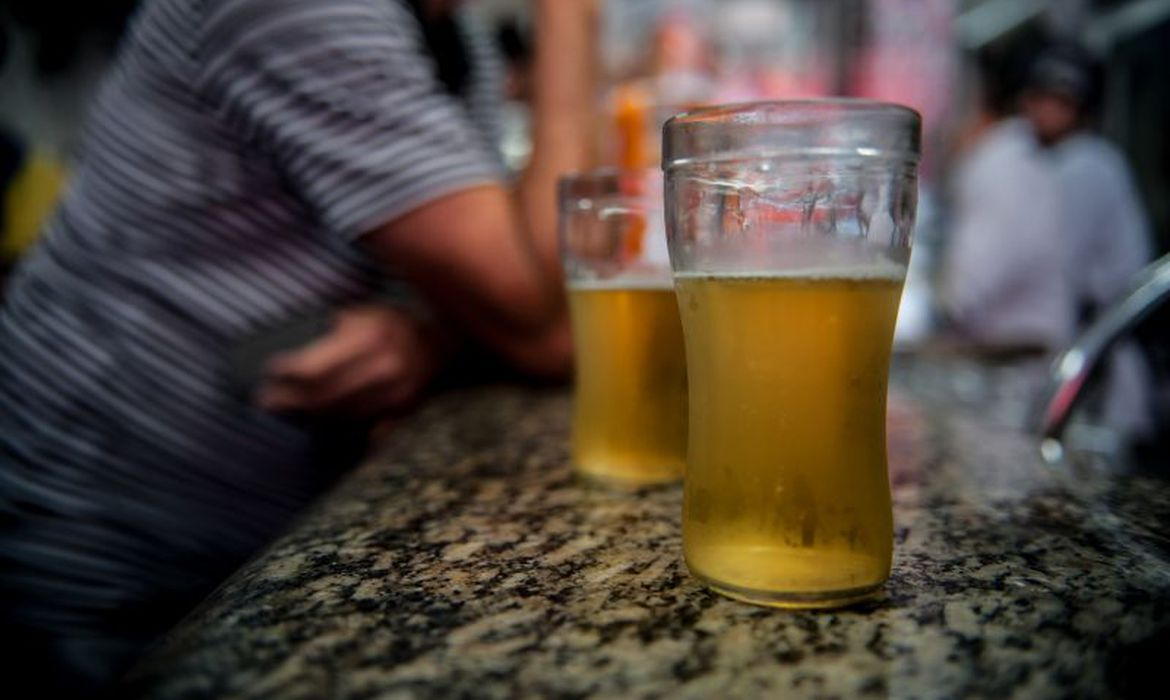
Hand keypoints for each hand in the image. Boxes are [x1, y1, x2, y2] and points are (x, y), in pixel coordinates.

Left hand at [257, 305, 446, 417]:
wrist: (441, 341)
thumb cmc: (391, 322)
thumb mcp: (361, 314)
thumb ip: (332, 335)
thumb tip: (291, 361)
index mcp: (371, 337)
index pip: (313, 368)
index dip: (285, 374)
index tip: (269, 371)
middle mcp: (385, 367)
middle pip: (321, 397)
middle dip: (288, 400)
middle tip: (265, 399)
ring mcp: (396, 393)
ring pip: (337, 414)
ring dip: (305, 415)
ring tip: (283, 409)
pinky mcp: (401, 409)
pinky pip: (357, 423)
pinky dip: (330, 422)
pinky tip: (313, 418)